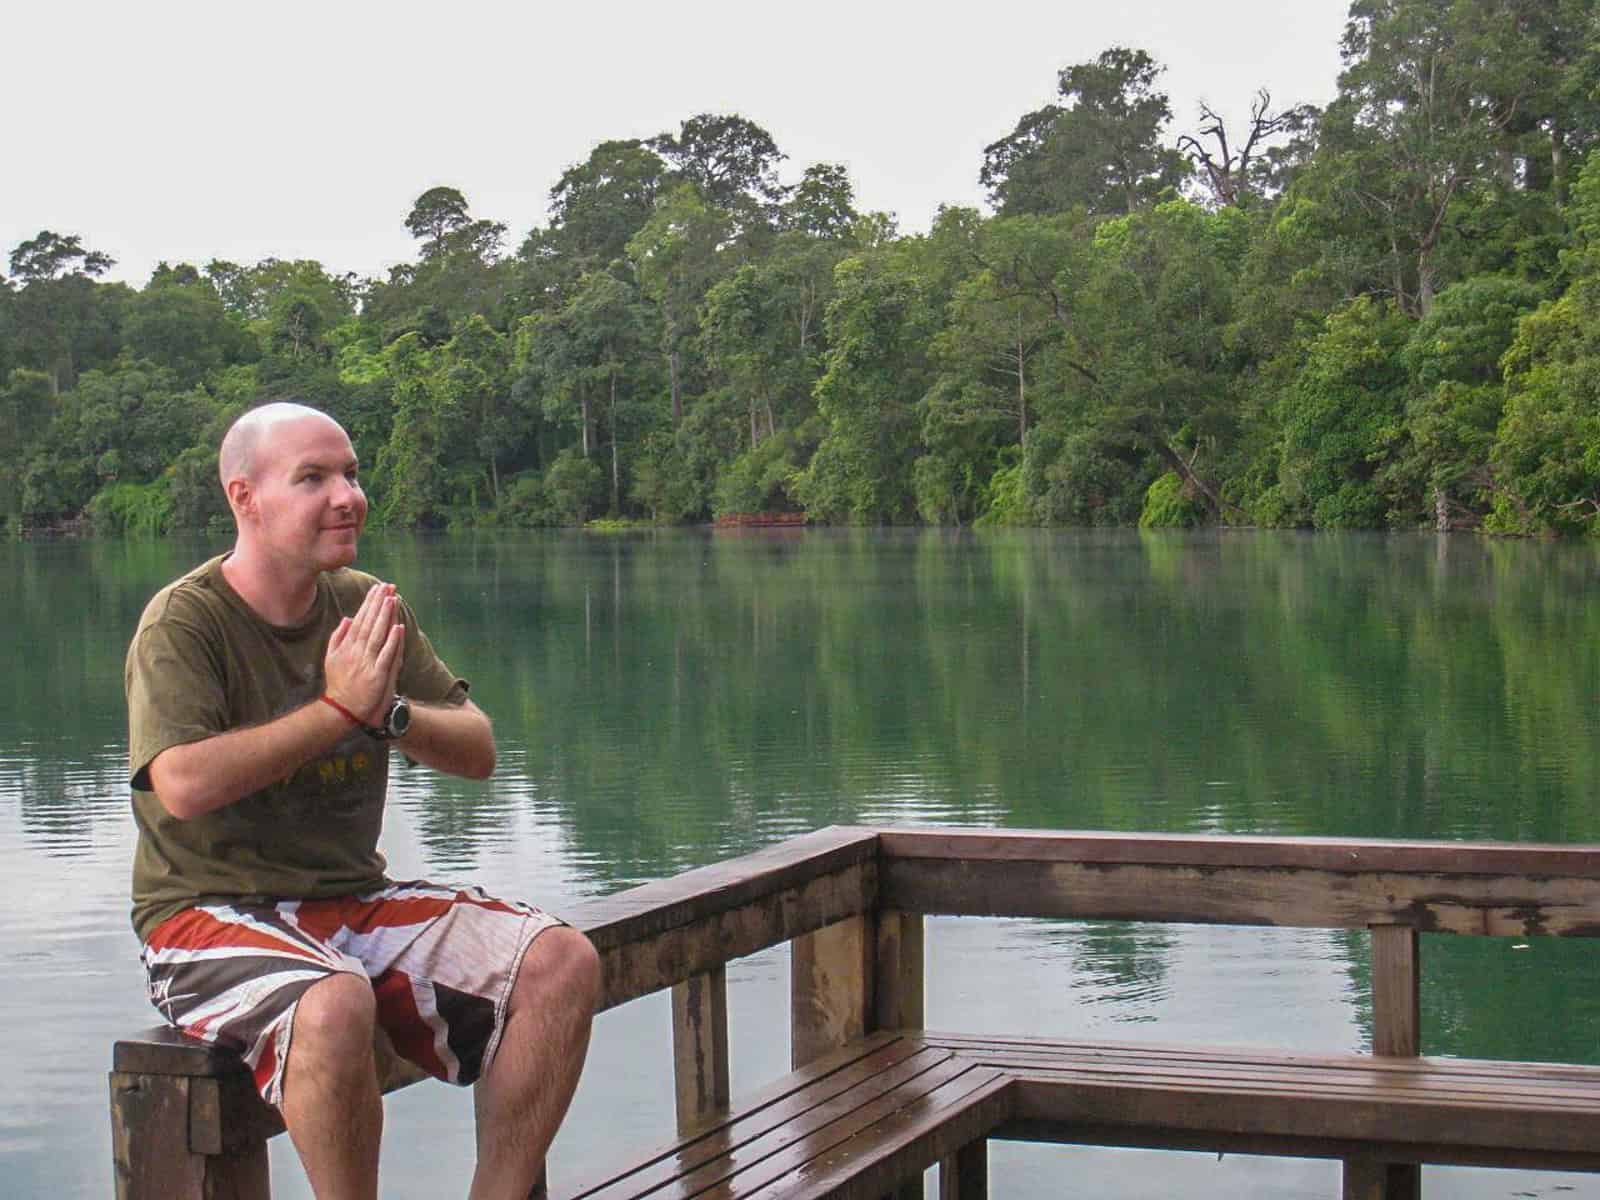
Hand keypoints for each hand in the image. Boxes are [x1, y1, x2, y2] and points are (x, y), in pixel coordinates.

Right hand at [323, 582, 405, 724]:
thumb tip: (347, 618)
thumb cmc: (339, 684)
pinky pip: (386, 655)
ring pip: (377, 635)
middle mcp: (356, 652)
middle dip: (379, 603)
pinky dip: (392, 641)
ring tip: (392, 598)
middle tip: (388, 586)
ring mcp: (367, 663)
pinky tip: (398, 627)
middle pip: (369, 623)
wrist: (341, 709)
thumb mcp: (331, 658)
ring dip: (385, 616)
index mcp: (347, 646)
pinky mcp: (377, 675)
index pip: (360, 619)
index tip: (377, 589)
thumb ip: (338, 637)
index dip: (369, 603)